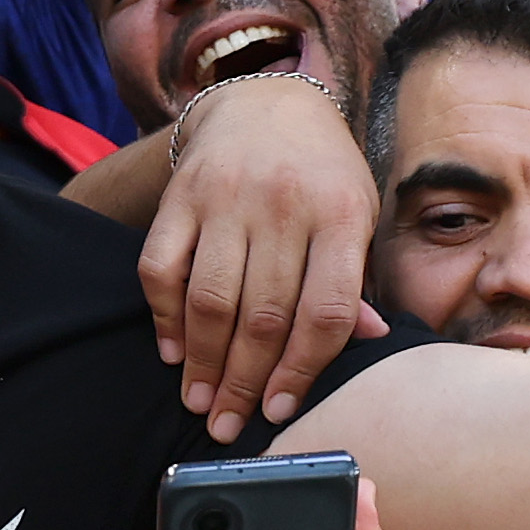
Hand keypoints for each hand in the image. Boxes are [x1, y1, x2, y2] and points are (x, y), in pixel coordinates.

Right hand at [140, 74, 384, 439]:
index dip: (301, 370)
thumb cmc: (321, 174)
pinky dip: (164, 318)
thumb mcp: (357, 215)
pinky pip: (161, 269)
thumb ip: (357, 279)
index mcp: (341, 215)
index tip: (280, 411)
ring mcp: (227, 197)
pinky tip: (173, 353)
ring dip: (203, 363)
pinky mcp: (180, 195)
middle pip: (263, 315)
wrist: (263, 103)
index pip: (325, 310)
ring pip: (211, 300)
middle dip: (245, 382)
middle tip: (229, 426)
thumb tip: (368, 340)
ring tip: (199, 402)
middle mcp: (285, 204)